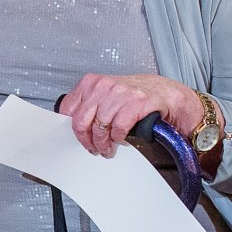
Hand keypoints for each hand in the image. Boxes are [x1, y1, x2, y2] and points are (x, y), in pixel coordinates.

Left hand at [60, 73, 203, 157]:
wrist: (163, 92)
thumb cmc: (131, 96)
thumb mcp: (104, 96)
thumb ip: (88, 106)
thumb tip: (73, 127)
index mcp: (90, 83)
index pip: (68, 109)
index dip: (73, 130)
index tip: (79, 138)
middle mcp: (102, 86)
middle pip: (81, 122)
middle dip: (86, 141)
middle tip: (93, 148)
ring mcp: (119, 93)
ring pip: (100, 128)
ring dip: (103, 144)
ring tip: (107, 148)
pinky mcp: (136, 102)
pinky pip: (119, 128)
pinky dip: (118, 138)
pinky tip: (120, 139)